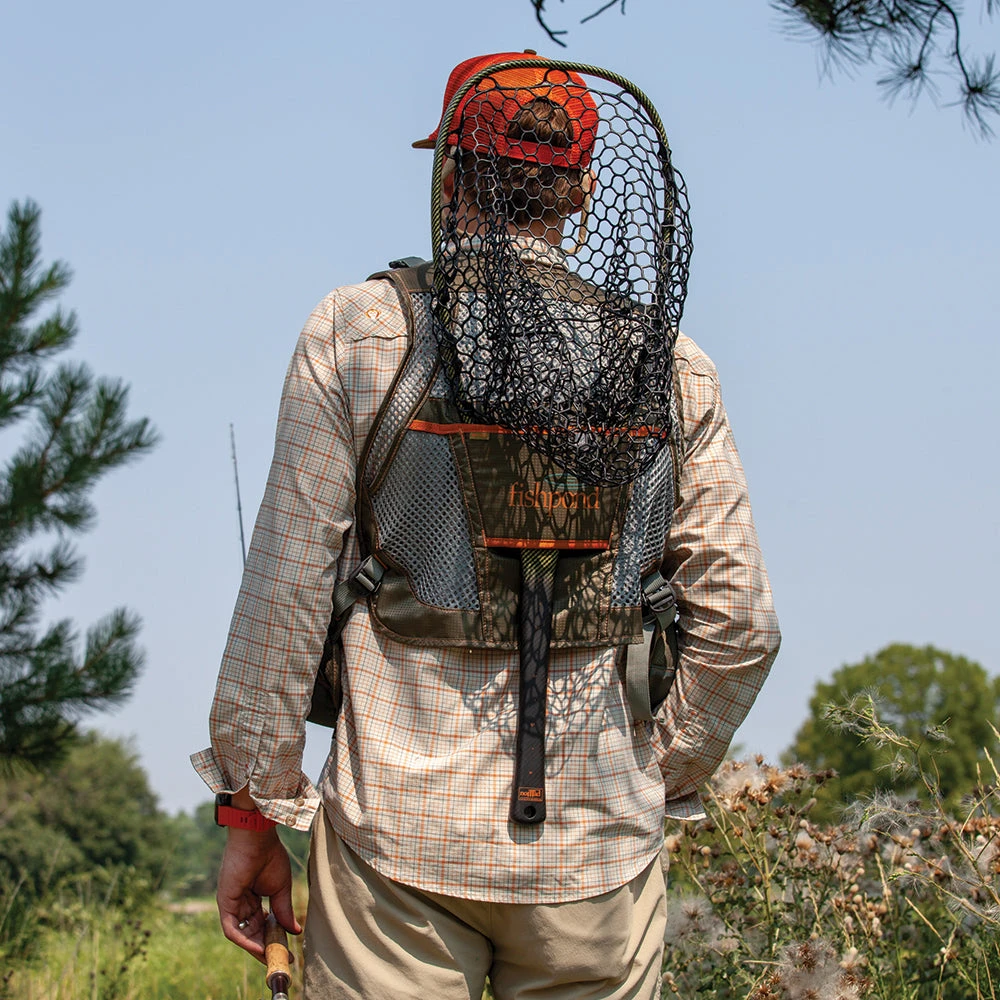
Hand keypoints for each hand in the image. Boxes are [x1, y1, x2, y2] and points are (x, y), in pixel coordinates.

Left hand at [217, 827, 301, 961]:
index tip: (286, 949)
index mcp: (252, 896)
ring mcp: (231, 903)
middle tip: (279, 958)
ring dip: (255, 948)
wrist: (258, 838)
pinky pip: (231, 929)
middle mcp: (240, 902)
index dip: (272, 937)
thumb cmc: (270, 856)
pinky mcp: (225, 902)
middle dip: (264, 946)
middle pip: (250, 932)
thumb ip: (284, 910)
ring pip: (241, 934)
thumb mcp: (281, 888)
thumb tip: (295, 931)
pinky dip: (244, 941)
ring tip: (271, 956)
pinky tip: (257, 948)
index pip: (260, 924)